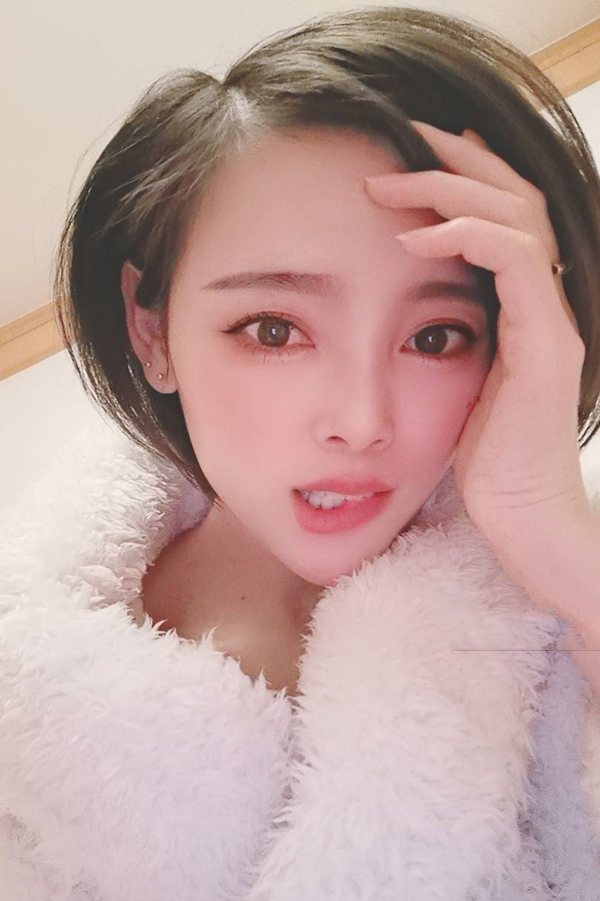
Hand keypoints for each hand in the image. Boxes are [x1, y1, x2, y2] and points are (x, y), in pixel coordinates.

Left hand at [364, 121, 588, 562]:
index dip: (465, 178)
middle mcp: (546, 306)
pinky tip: (412, 235)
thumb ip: (444, 344)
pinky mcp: (546, 345)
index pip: (504, 219)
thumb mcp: (454, 389)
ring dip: (451, 189)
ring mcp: (551, 322)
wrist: (521, 521)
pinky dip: (463, 237)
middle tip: (400, 138)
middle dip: (457, 161)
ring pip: (516, 218)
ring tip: (390, 182)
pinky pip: (513, 263)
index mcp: (524, 312)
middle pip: (516, 199)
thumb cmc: (484, 466)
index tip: (413, 156)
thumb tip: (400, 318)